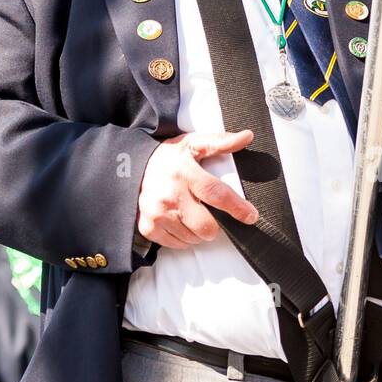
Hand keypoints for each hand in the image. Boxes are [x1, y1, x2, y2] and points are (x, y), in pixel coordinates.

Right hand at [137, 130, 258, 249]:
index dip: (237, 208)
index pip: (216, 194)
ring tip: (192, 213)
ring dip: (199, 231)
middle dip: (216, 224)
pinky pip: (178, 244)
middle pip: (207, 226)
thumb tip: (246, 136)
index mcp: (184, 172)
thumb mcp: (193, 144)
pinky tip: (180, 220)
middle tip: (211, 212)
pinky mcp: (149, 227)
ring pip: (194, 238)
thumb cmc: (167, 158)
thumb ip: (221, 141)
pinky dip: (184, 237)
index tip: (250, 216)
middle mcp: (170, 195)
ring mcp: (158, 214)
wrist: (131, 168)